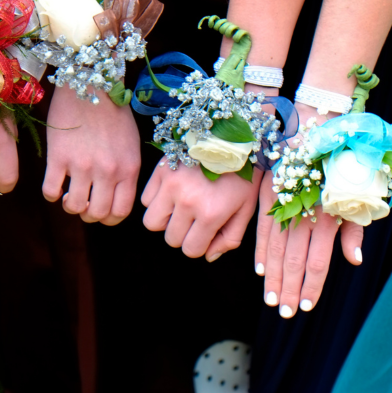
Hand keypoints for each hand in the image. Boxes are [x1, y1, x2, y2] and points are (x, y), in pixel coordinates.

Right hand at [43, 86, 140, 224]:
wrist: (90, 82)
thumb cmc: (111, 110)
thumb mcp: (130, 143)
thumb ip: (125, 170)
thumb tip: (114, 194)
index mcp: (128, 168)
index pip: (120, 211)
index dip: (109, 218)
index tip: (101, 212)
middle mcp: (108, 171)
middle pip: (97, 214)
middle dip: (88, 215)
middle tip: (83, 204)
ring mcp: (82, 165)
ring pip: (74, 207)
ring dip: (69, 206)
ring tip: (68, 195)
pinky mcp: (59, 157)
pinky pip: (51, 191)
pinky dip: (51, 194)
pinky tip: (54, 185)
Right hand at [142, 160, 261, 259]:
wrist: (233, 136)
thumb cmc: (243, 174)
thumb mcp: (246, 209)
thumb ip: (230, 238)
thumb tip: (208, 256)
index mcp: (211, 213)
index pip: (191, 250)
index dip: (198, 245)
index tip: (205, 233)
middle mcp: (188, 201)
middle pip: (170, 239)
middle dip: (182, 234)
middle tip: (193, 219)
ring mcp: (171, 185)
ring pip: (152, 222)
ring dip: (165, 220)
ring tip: (179, 208)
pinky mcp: (160, 171)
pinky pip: (145, 200)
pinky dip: (156, 201)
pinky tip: (172, 192)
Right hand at [254, 103, 363, 317]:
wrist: (320, 124)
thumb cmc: (347, 160)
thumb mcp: (359, 193)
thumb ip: (354, 228)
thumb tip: (354, 260)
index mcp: (328, 214)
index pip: (317, 260)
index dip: (311, 285)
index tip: (305, 305)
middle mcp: (303, 211)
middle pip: (294, 259)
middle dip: (288, 288)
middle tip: (283, 312)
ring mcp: (283, 203)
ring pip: (276, 248)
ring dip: (273, 276)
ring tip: (271, 297)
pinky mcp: (269, 192)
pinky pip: (263, 228)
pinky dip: (262, 250)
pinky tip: (261, 269)